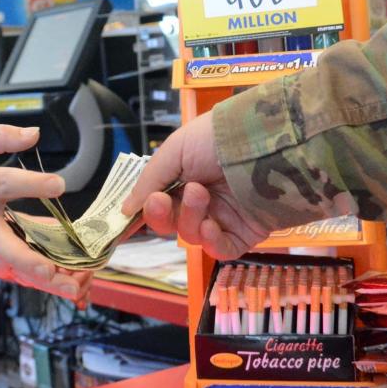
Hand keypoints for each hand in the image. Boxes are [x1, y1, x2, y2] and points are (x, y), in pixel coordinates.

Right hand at [0, 125, 89, 299]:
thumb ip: (1, 135)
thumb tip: (35, 134)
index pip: (5, 185)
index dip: (33, 185)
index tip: (59, 185)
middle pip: (2, 245)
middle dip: (26, 259)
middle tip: (50, 270)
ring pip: (13, 269)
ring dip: (44, 281)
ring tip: (76, 288)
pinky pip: (17, 273)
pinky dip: (42, 283)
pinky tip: (72, 286)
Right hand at [121, 112, 268, 259]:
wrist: (263, 141)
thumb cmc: (215, 138)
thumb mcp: (174, 151)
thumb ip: (148, 182)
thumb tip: (125, 210)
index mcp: (182, 178)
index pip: (157, 204)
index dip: (142, 214)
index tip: (123, 223)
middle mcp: (201, 199)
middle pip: (170, 223)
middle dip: (161, 214)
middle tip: (160, 201)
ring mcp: (222, 217)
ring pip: (192, 234)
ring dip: (190, 216)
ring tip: (200, 192)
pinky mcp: (244, 233)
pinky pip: (219, 249)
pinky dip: (211, 241)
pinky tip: (212, 224)